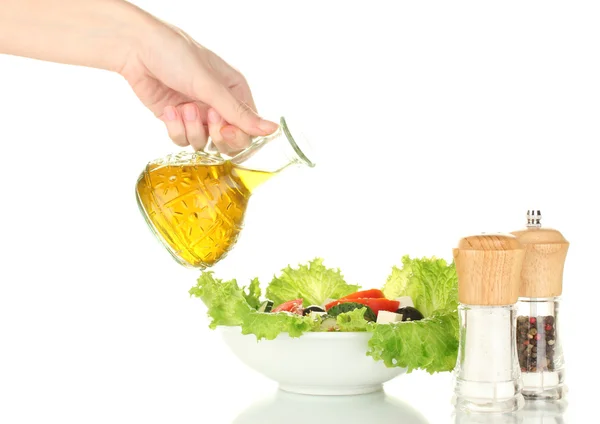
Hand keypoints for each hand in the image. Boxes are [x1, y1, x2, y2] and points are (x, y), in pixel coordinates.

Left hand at [119, 23, 277, 152]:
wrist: (136, 49)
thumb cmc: (176, 54)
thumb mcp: (211, 85)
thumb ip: (239, 113)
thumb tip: (271, 129)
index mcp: (236, 92)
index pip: (248, 128)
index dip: (238, 135)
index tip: (224, 128)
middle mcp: (219, 106)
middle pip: (229, 142)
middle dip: (215, 134)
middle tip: (206, 118)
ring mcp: (198, 115)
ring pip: (204, 144)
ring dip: (191, 128)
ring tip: (182, 106)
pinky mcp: (177, 121)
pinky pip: (182, 140)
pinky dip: (175, 128)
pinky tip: (168, 109)